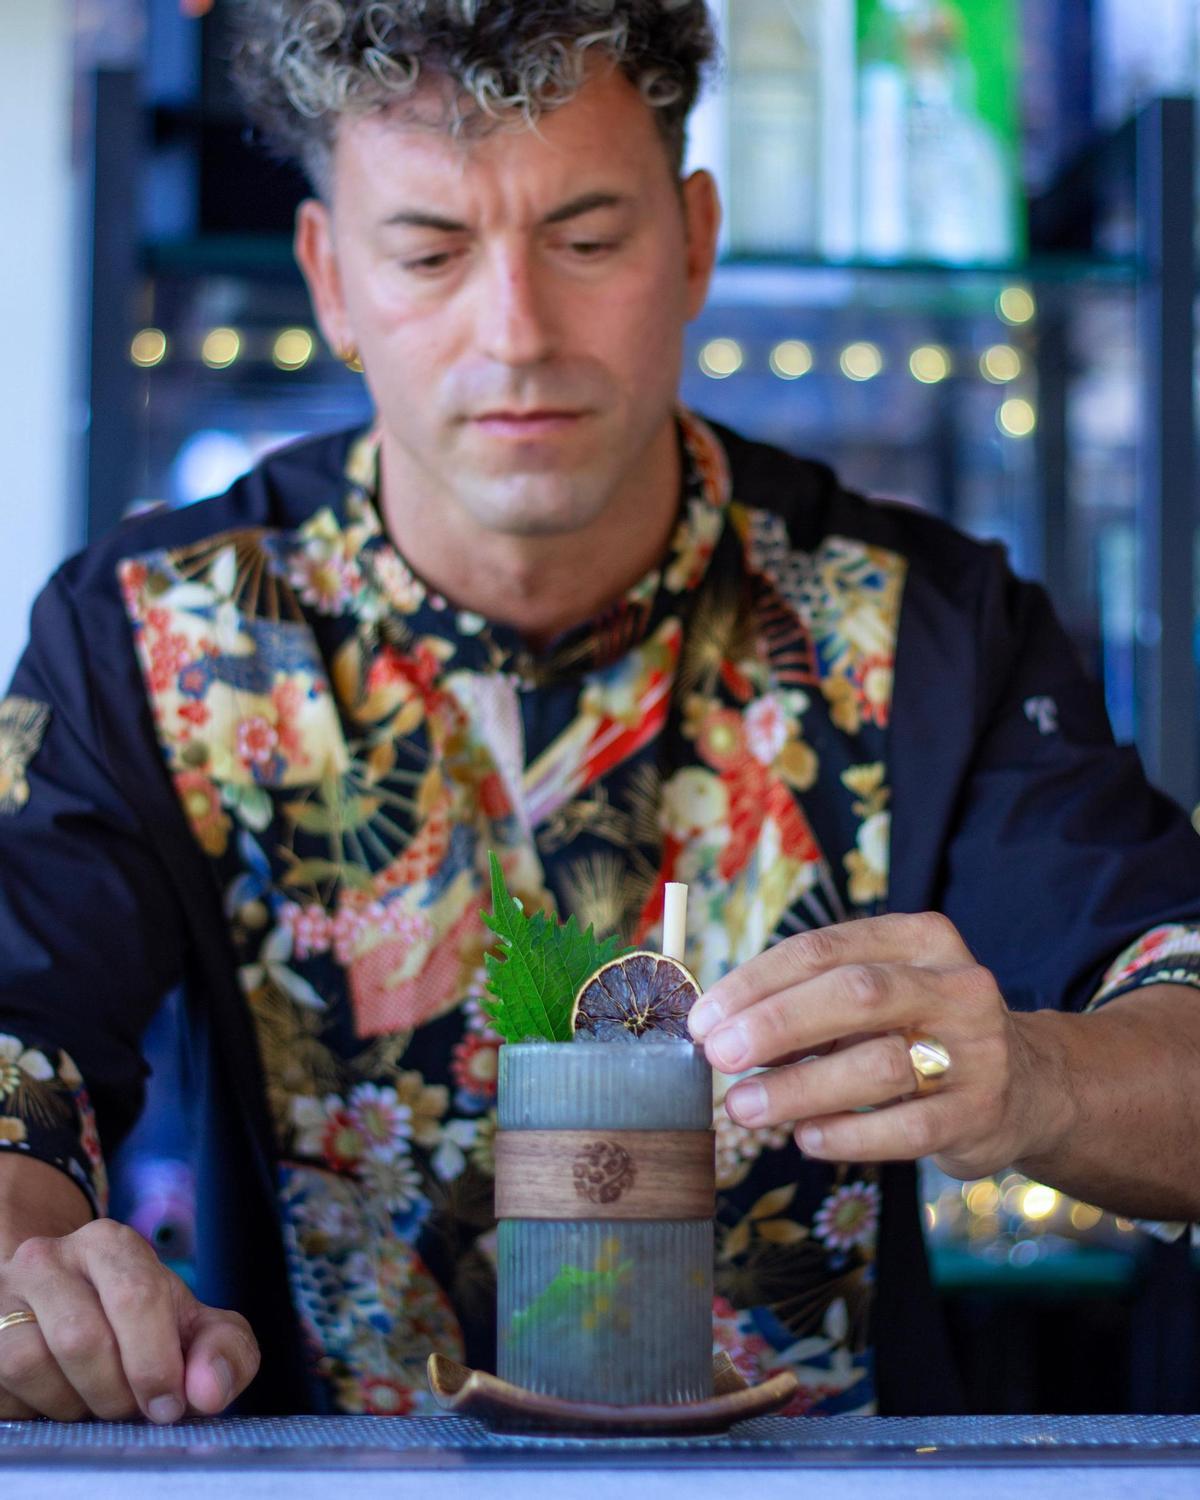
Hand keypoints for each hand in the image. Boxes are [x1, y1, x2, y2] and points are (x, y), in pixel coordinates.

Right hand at [0, 1219, 259, 1421]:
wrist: (70, 1309)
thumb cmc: (141, 1322)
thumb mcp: (193, 1325)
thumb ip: (224, 1349)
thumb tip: (210, 1391)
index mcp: (110, 1244)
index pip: (135, 1297)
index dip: (155, 1363)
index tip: (168, 1404)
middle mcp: (49, 1258)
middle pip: (81, 1337)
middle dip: (116, 1391)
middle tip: (133, 1409)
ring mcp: (3, 1296)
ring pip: (31, 1364)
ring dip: (73, 1403)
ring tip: (96, 1402)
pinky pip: (3, 1388)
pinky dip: (38, 1410)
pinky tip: (61, 1399)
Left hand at [688, 912, 1059, 1179]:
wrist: (1030, 1084)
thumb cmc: (919, 1031)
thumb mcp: (877, 996)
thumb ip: (809, 1003)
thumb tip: (721, 1028)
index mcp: (919, 939)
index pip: (824, 949)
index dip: (755, 983)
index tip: (704, 1018)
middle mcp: (955, 985)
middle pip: (857, 994)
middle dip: (776, 1024)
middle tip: (718, 1056)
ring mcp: (977, 1050)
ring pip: (879, 1065)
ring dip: (798, 1088)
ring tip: (744, 1107)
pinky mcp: (983, 1113)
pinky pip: (906, 1128)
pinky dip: (848, 1134)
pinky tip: (805, 1137)